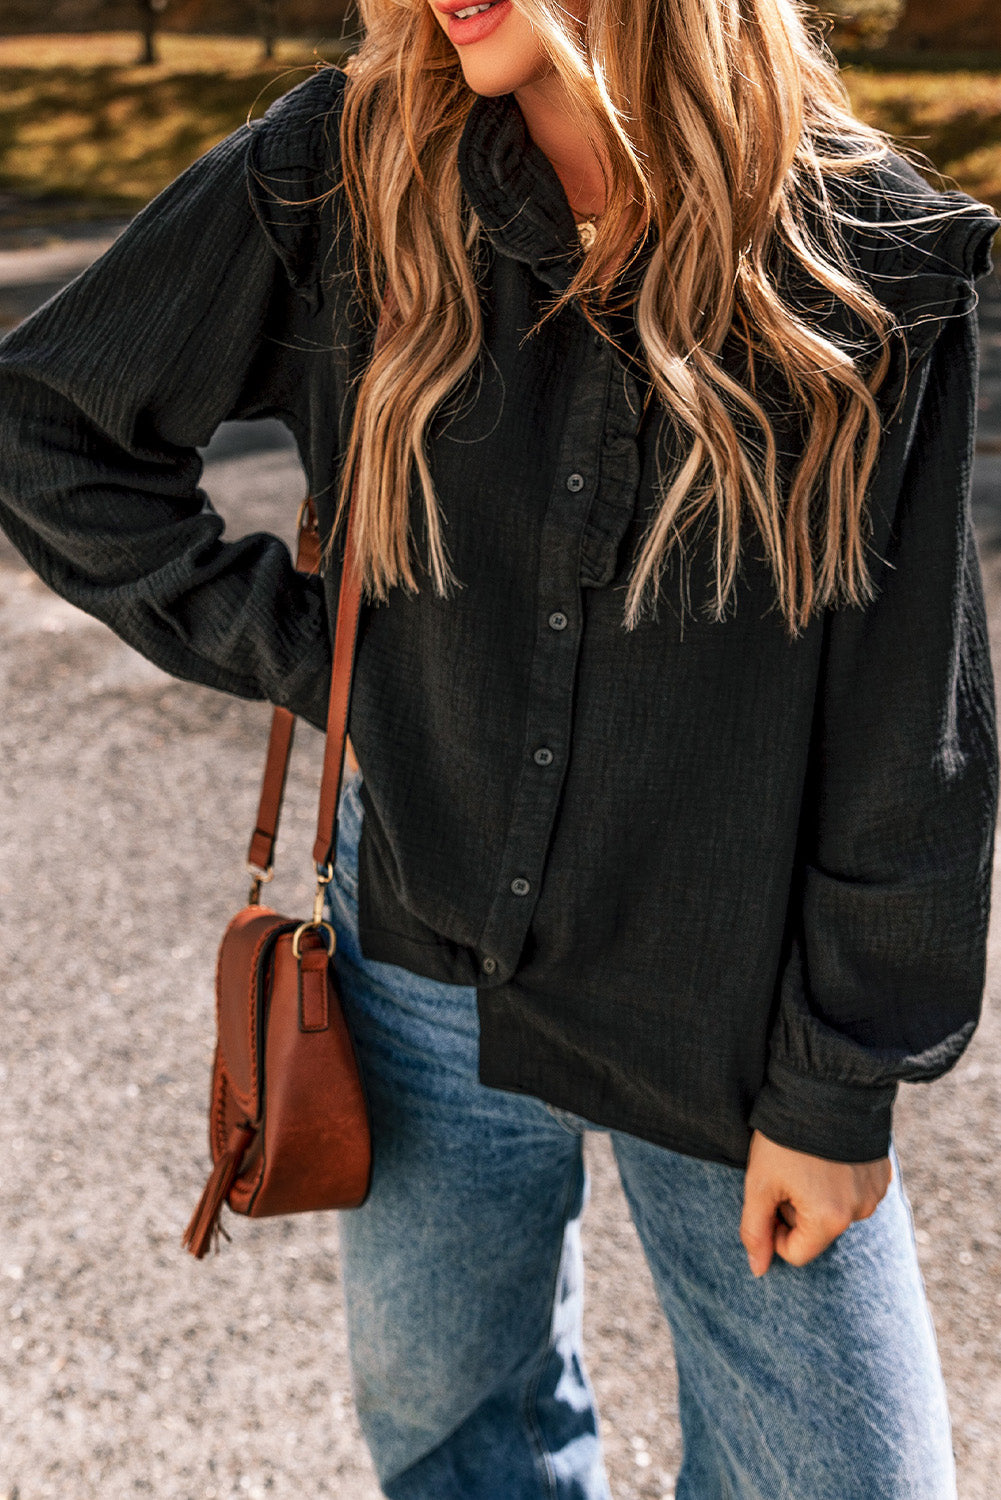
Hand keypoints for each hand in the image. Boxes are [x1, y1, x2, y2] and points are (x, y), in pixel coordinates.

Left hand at [739, 1130, 891, 1276]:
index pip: (795, 1253)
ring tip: (808, 1159)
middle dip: (797, 1210)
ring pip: (835, 1212)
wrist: (823, 1085)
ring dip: (817, 1196)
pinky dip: (838, 1181)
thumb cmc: (785, 1136)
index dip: (775, 1229)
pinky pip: (854, 1193)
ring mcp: (875, 1193)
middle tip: (787, 1171)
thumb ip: (755, 1230)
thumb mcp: (759, 1182)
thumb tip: (757, 1271)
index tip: (770, 1196)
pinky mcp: (883, 1175)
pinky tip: (828, 1155)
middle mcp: (860, 1212)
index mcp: (829, 1220)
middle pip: (816, 1232)